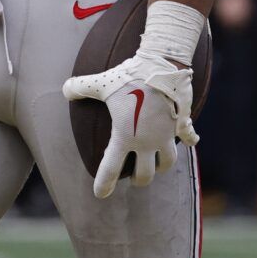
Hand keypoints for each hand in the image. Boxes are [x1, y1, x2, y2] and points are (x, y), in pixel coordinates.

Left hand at [62, 54, 197, 198]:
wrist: (161, 64)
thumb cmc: (130, 76)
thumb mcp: (102, 83)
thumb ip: (81, 87)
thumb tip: (65, 88)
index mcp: (125, 137)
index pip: (111, 169)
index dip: (103, 184)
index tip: (100, 194)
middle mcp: (147, 141)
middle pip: (145, 174)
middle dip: (138, 179)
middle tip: (133, 177)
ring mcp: (167, 134)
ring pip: (168, 162)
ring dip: (161, 166)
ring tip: (156, 163)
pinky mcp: (182, 122)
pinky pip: (189, 136)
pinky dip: (190, 139)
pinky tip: (191, 139)